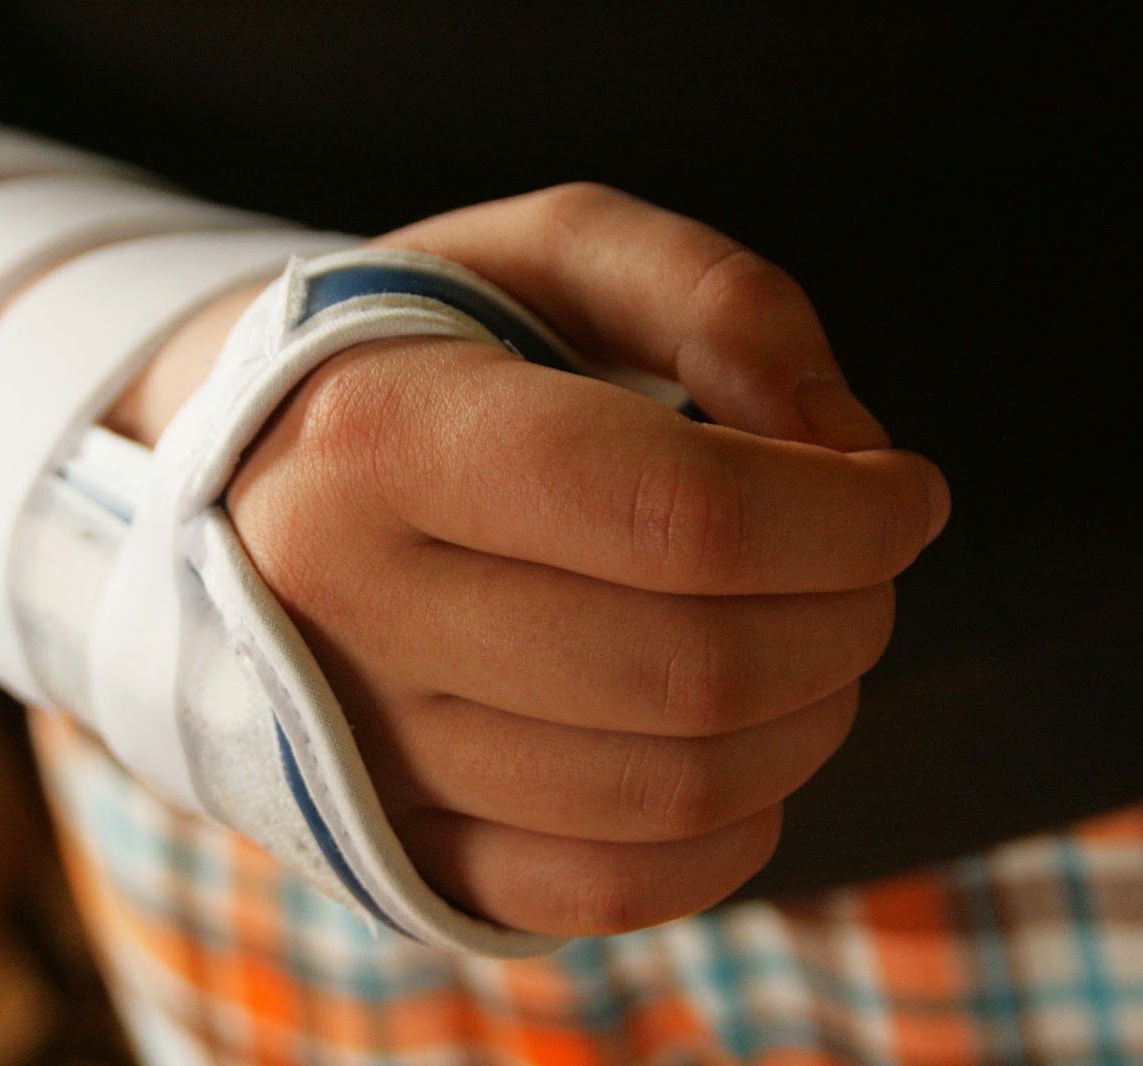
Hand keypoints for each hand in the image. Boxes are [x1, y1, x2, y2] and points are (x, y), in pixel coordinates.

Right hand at [222, 185, 949, 935]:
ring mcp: (359, 746)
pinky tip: (743, 751)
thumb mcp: (544, 249)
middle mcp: (344, 607)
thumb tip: (840, 448)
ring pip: (665, 791)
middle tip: (862, 563)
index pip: (679, 515)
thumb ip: (712, 294)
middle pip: (692, 668)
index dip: (846, 517)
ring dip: (807, 721)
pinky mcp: (391, 841)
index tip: (904, 491)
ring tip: (808, 641)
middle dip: (848, 617)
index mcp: (378, 435)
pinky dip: (728, 835)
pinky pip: (602, 891)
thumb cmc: (420, 353)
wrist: (238, 480)